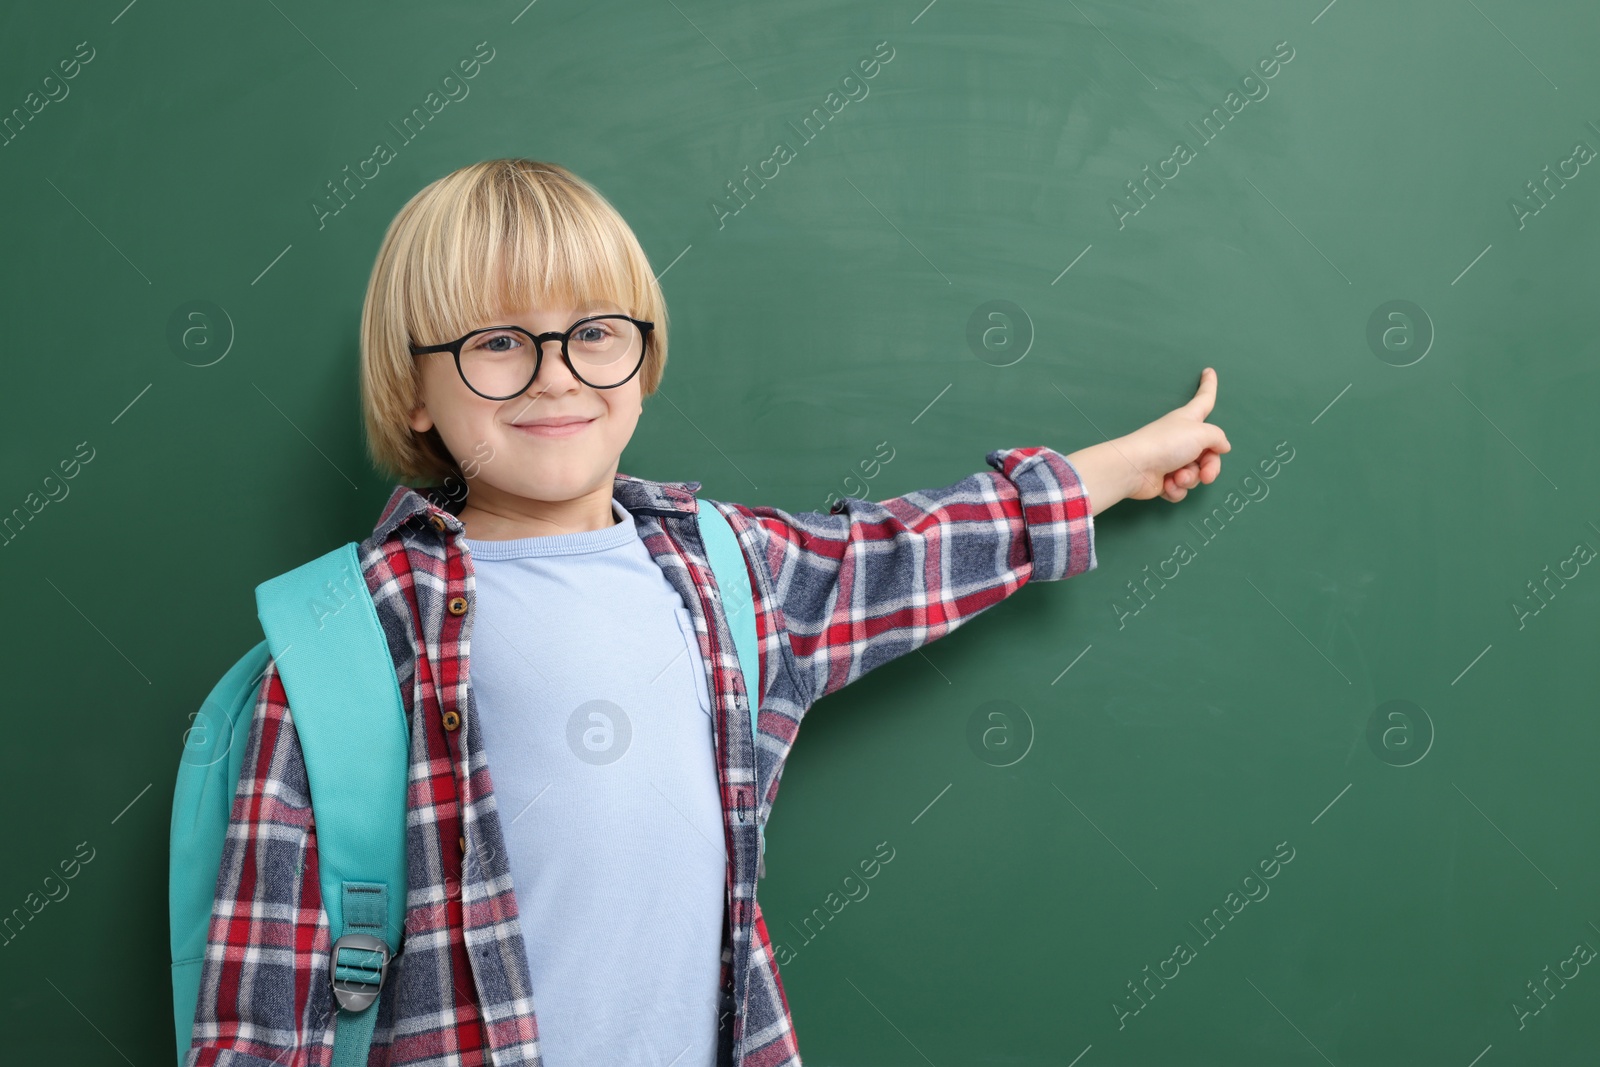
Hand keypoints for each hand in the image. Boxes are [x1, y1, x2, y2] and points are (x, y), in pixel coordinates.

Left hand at [1118, 367, 1229, 502]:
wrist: (1135, 468)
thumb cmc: (1167, 444)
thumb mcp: (1201, 433)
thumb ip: (1218, 438)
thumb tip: (1223, 447)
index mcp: (1190, 419)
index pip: (1204, 399)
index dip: (1209, 385)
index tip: (1208, 371)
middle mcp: (1182, 438)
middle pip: (1209, 453)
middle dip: (1211, 468)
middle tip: (1206, 474)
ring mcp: (1172, 459)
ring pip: (1196, 475)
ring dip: (1190, 479)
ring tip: (1177, 476)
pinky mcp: (1163, 479)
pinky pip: (1181, 489)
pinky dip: (1176, 490)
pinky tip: (1166, 485)